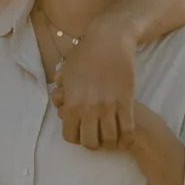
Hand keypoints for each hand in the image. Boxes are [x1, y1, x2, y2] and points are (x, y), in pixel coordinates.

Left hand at [53, 17, 137, 150]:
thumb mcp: (66, 70)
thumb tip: (58, 93)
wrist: (109, 41)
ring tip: (112, 137)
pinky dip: (127, 138)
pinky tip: (126, 137)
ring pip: (109, 139)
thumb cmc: (86, 52)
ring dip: (110, 142)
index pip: (70, 136)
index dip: (76, 138)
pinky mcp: (126, 103)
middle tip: (98, 137)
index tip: (81, 133)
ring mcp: (108, 107)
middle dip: (93, 143)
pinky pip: (127, 130)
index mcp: (72, 103)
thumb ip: (61, 85)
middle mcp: (89, 109)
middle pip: (90, 142)